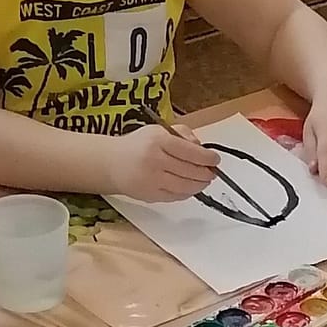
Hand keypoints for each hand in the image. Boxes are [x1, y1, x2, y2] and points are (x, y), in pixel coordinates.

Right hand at [104, 125, 220, 201]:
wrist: (111, 163)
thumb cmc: (138, 145)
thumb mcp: (159, 130)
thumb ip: (182, 133)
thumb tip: (201, 147)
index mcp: (158, 141)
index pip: (190, 151)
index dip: (207, 158)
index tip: (215, 159)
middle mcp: (154, 160)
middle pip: (190, 171)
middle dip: (206, 172)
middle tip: (212, 171)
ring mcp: (152, 180)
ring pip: (185, 186)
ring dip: (200, 184)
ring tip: (204, 180)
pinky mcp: (150, 195)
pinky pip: (176, 196)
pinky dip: (187, 193)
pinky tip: (190, 187)